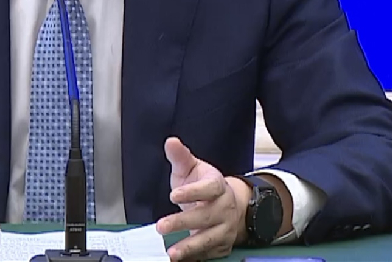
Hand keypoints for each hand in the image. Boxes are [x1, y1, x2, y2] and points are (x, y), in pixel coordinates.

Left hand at [155, 137, 250, 260]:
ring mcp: (225, 228)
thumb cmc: (205, 186)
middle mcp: (224, 207)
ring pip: (209, 238)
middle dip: (183, 222)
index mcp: (218, 186)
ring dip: (190, 246)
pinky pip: (210, 253)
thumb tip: (171, 142)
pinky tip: (181, 258)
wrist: (230, 205)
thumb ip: (180, 157)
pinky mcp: (223, 245)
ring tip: (172, 253)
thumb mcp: (192, 168)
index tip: (173, 195)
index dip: (192, 192)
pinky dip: (196, 256)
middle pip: (206, 216)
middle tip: (161, 226)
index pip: (209, 188)